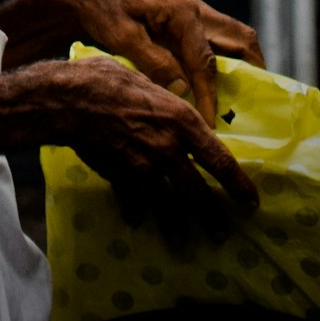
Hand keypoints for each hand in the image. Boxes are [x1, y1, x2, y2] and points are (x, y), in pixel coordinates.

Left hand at [51, 0, 264, 127]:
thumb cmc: (103, 10)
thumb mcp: (122, 37)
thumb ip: (153, 62)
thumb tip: (183, 91)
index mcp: (182, 13)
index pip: (206, 61)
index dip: (210, 95)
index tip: (211, 124)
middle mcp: (196, 11)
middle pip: (241, 39)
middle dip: (254, 72)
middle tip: (254, 108)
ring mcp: (195, 15)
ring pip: (234, 39)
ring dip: (243, 67)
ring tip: (242, 102)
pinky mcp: (187, 23)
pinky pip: (217, 43)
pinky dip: (225, 64)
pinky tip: (217, 89)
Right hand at [64, 54, 258, 243]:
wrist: (69, 100)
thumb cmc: (107, 79)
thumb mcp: (147, 82)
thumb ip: (164, 101)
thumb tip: (173, 106)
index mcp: (181, 121)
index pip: (220, 159)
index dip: (237, 183)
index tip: (250, 201)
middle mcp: (169, 149)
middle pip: (197, 191)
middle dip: (211, 216)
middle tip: (221, 233)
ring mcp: (145, 168)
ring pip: (168, 205)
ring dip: (177, 226)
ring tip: (183, 241)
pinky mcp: (121, 179)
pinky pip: (133, 201)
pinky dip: (136, 211)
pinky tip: (137, 220)